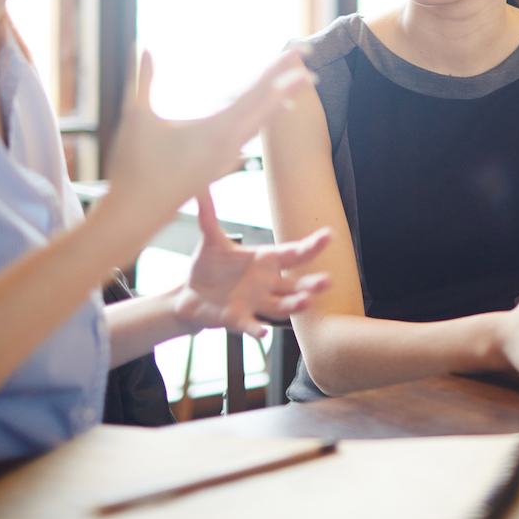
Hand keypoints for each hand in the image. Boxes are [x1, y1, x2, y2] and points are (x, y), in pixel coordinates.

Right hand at [106, 50, 311, 227]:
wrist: (136, 216)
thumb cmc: (134, 168)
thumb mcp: (137, 117)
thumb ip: (143, 79)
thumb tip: (142, 45)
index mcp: (216, 130)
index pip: (256, 93)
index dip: (277, 71)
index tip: (298, 53)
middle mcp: (229, 144)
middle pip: (267, 106)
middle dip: (289, 82)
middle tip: (309, 61)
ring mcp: (225, 158)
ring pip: (259, 123)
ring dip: (278, 101)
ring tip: (295, 86)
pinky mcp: (217, 166)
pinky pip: (248, 137)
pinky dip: (261, 120)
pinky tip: (264, 116)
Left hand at [173, 194, 331, 338]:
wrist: (190, 293)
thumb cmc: (208, 265)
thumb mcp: (210, 239)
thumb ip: (208, 215)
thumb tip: (200, 185)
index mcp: (265, 260)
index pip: (293, 253)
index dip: (312, 245)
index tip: (329, 235)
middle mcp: (266, 283)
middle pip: (296, 284)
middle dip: (312, 283)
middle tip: (328, 280)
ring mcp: (255, 302)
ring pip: (281, 306)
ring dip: (294, 305)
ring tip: (306, 301)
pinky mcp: (238, 319)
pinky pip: (251, 325)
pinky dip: (257, 330)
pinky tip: (263, 334)